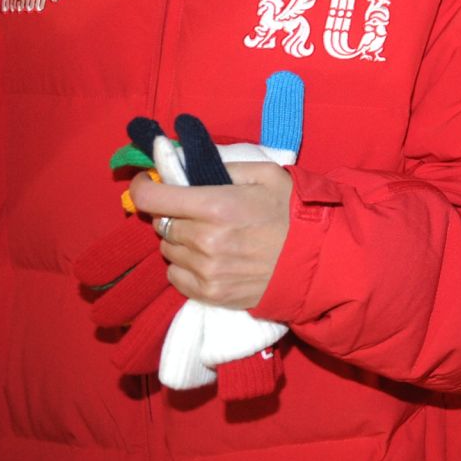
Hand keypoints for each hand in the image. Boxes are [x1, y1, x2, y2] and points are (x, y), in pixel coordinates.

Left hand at [129, 161, 291, 310]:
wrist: (317, 260)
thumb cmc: (293, 212)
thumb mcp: (267, 175)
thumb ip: (224, 167)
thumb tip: (188, 166)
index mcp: (216, 205)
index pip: (152, 197)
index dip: (143, 186)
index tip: (147, 182)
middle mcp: (204, 240)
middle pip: (161, 223)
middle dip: (173, 213)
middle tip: (196, 211)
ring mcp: (206, 271)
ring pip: (167, 250)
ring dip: (180, 240)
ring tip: (208, 236)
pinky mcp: (210, 294)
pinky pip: (175, 276)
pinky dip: (185, 265)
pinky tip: (209, 259)